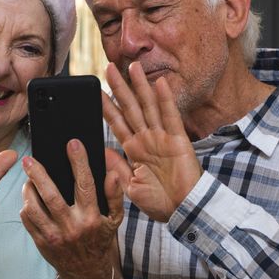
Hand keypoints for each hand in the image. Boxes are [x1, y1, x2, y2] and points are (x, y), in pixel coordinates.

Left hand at [20, 139, 123, 278]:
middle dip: (38, 174)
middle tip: (29, 159)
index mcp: (91, 218)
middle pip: (51, 195)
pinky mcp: (42, 243)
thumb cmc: (100, 241)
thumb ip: (114, 196)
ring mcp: (54, 236)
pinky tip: (30, 199)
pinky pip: (28, 220)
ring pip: (34, 208)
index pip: (85, 184)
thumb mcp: (114, 220)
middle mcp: (72, 227)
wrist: (88, 274)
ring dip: (28, 190)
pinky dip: (26, 206)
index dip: (79, 162)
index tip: (72, 144)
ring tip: (28, 179)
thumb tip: (112, 174)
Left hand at [102, 62, 201, 221]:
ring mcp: (162, 138)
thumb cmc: (159, 203)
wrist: (182, 211)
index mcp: (134, 150)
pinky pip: (170, 116)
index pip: (117, 123)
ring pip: (148, 106)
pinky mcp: (178, 140)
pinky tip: (159, 83)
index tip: (96, 91)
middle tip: (108, 67)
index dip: (106, 106)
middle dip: (119, 88)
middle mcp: (147, 140)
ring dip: (140, 86)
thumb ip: (117, 168)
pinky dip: (165, 99)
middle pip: (130, 108)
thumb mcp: (130, 187)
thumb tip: (102, 151)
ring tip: (132, 66)